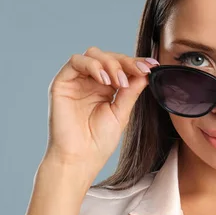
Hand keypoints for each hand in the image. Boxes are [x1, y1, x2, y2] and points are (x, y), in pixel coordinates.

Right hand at [44, 46, 158, 180]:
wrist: (80, 160)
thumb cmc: (98, 142)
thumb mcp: (121, 112)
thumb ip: (131, 91)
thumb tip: (146, 72)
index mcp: (105, 88)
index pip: (121, 66)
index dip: (137, 63)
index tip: (154, 65)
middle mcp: (90, 81)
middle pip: (109, 56)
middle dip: (126, 62)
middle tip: (140, 71)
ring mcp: (76, 81)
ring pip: (93, 54)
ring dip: (110, 63)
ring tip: (119, 82)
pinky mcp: (62, 83)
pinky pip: (76, 61)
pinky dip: (93, 66)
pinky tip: (104, 81)